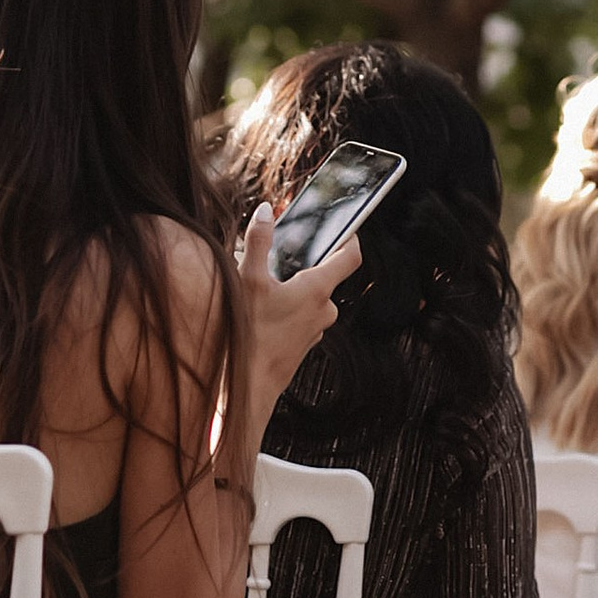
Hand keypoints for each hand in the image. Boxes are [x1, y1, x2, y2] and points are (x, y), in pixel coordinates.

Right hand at [235, 202, 361, 402]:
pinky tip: (264, 315)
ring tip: (265, 291)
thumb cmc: (248, 334)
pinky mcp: (304, 345)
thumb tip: (266, 211)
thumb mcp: (247, 280)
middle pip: (325, 277)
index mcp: (316, 290)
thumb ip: (258, 242)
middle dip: (305, 266)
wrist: (247, 386)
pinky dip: (289, 311)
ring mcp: (315, 331)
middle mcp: (324, 310)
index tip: (346, 227)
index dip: (350, 238)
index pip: (349, 257)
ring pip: (311, 300)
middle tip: (279, 260)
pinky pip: (302, 319)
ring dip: (294, 291)